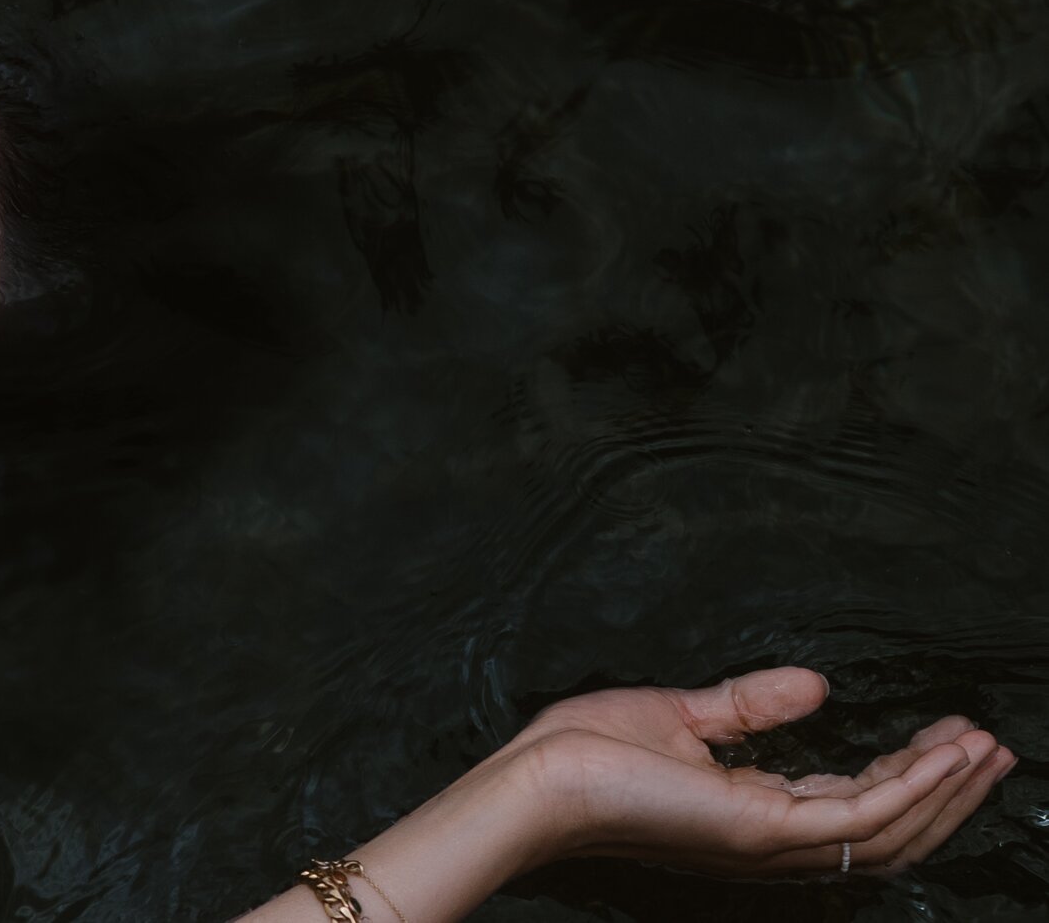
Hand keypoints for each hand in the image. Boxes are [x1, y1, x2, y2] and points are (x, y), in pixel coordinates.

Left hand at [502, 667, 1014, 876]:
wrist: (536, 778)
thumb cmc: (585, 753)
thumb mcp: (682, 715)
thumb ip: (751, 705)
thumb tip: (816, 685)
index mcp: (754, 813)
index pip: (852, 801)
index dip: (908, 771)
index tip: (949, 735)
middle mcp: (772, 839)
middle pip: (886, 826)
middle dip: (945, 788)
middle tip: (991, 746)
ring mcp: (769, 841)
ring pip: (887, 828)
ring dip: (943, 787)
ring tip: (984, 746)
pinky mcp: (760, 830)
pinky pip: (859, 815)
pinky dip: (910, 786)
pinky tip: (940, 755)